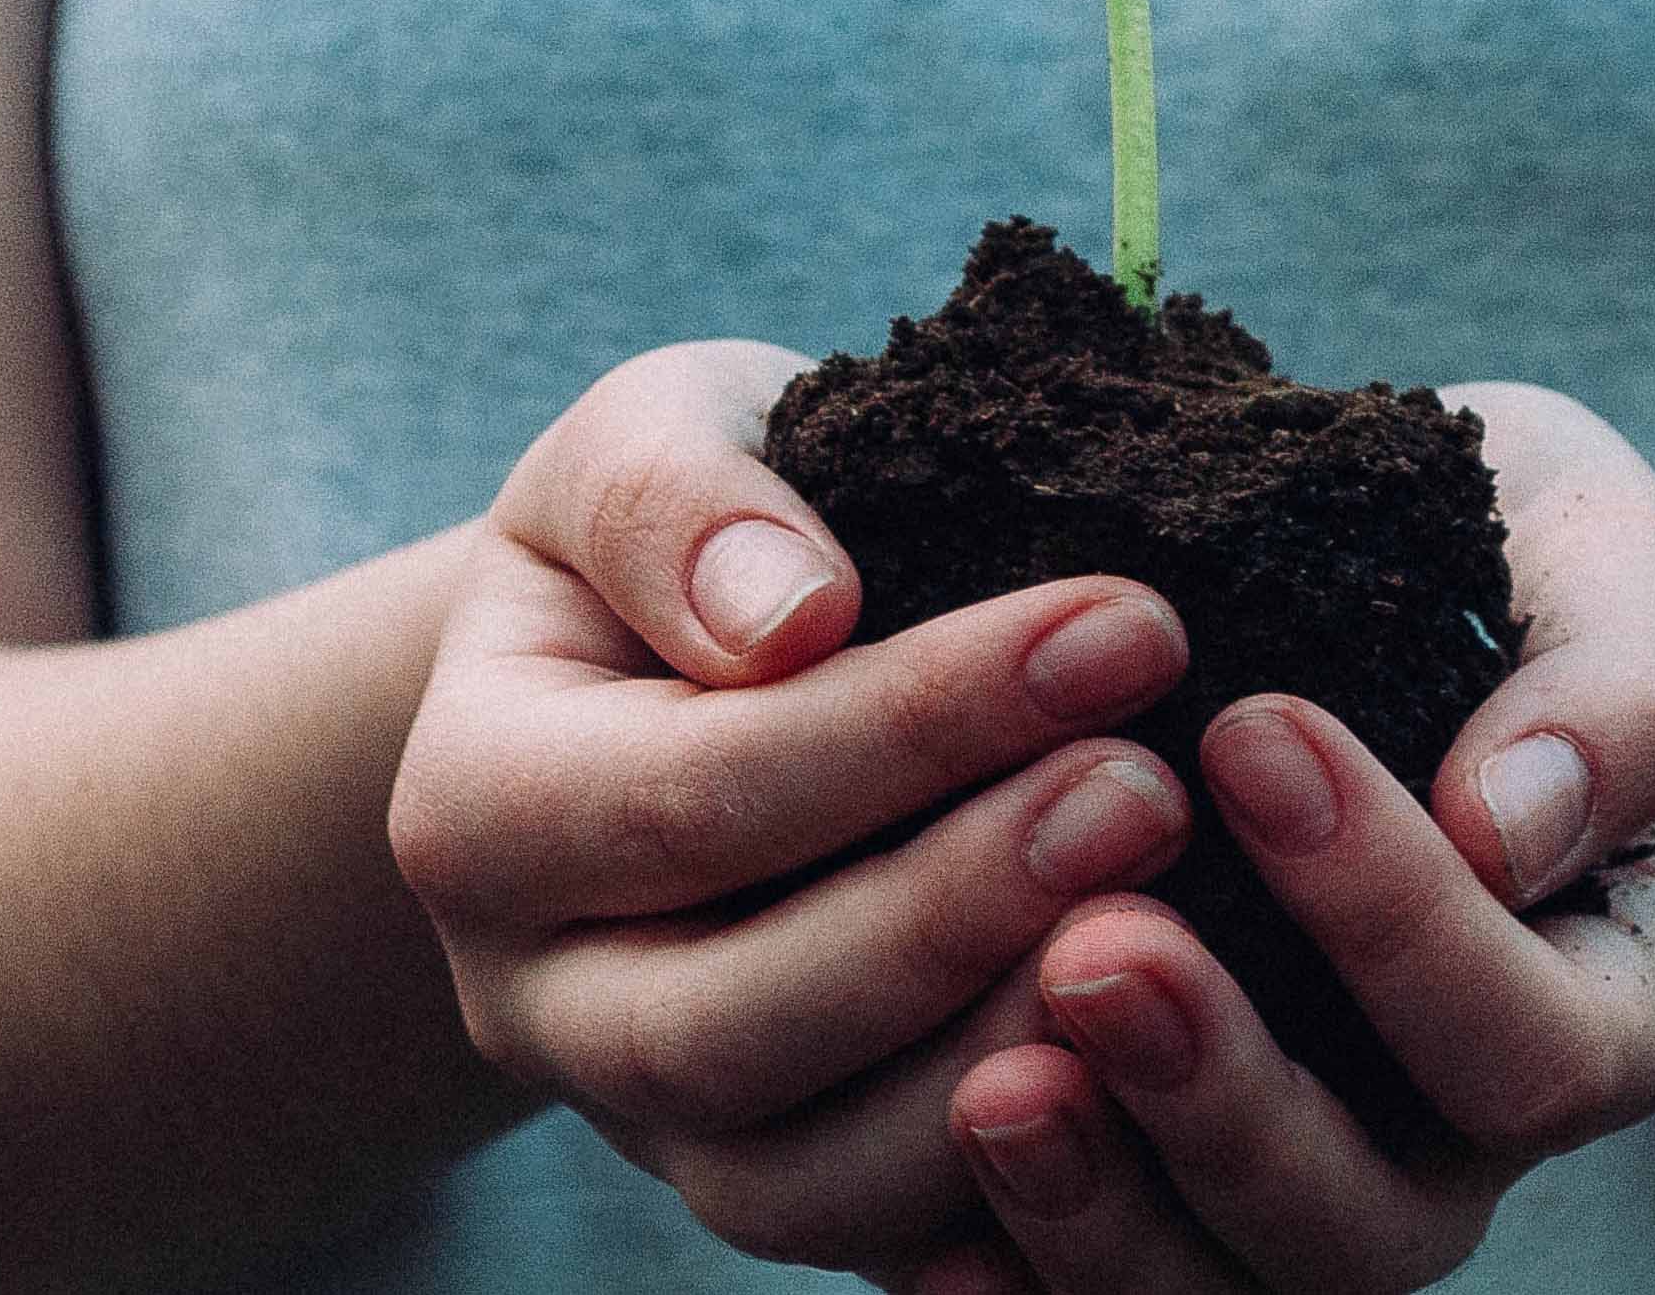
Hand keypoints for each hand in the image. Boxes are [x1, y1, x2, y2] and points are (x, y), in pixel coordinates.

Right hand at [387, 341, 1201, 1275]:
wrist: (687, 671)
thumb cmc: (697, 537)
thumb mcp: (648, 440)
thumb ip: (682, 501)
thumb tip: (791, 612)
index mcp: (478, 811)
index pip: (691, 794)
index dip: (914, 723)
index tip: (1127, 624)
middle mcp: (539, 1002)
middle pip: (727, 1024)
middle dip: (956, 911)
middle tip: (1155, 790)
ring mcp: (653, 1128)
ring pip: (803, 1182)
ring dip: (996, 1068)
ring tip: (1176, 933)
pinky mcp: (784, 1191)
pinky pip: (892, 1247)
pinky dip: (1025, 1195)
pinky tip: (1167, 1082)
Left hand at [920, 383, 1654, 1294]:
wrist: (1410, 601)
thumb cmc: (1522, 572)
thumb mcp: (1604, 566)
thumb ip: (1612, 691)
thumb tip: (1509, 823)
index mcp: (1600, 1004)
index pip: (1530, 1044)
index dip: (1400, 921)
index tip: (1254, 730)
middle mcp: (1453, 1142)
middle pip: (1366, 1224)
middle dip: (1225, 1096)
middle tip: (1097, 943)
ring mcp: (1299, 1192)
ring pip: (1218, 1292)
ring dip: (1099, 1209)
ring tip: (995, 1087)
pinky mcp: (1157, 1198)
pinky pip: (1091, 1293)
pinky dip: (1010, 1280)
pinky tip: (923, 1236)